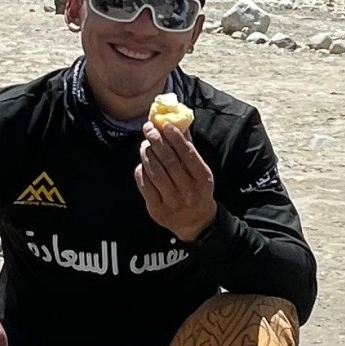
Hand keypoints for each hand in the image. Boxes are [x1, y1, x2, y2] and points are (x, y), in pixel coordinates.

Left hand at [136, 120, 217, 240]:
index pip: (188, 154)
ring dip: (147, 155)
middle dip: (156, 142)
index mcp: (203, 178)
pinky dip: (141, 171)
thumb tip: (179, 123)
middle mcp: (189, 191)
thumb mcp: (200, 171)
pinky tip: (142, 163)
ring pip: (155, 173)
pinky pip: (145, 186)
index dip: (175, 138)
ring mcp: (172, 202)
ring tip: (145, 145)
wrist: (195, 222)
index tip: (165, 124)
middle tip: (148, 129)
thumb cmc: (197, 189)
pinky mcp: (157, 210)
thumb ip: (189, 149)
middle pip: (169, 162)